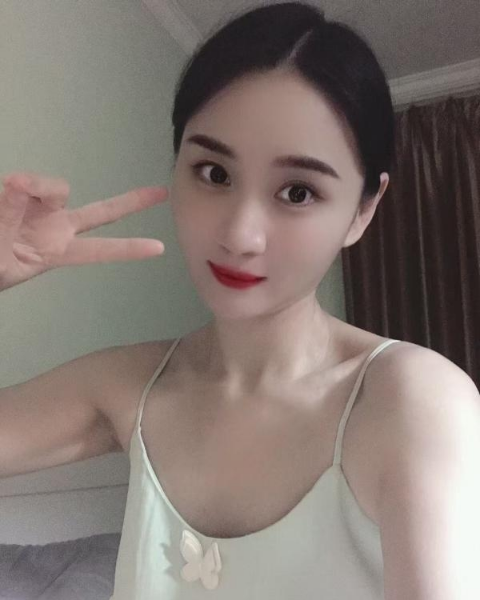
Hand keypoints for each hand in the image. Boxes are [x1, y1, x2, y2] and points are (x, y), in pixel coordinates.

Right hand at [0, 172, 167, 290]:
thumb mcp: (2, 261)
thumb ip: (10, 220)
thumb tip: (21, 185)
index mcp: (56, 252)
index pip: (100, 250)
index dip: (129, 249)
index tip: (159, 249)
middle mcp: (55, 227)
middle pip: (100, 212)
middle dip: (130, 203)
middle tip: (162, 193)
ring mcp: (38, 208)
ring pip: (55, 187)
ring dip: (38, 187)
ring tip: (11, 191)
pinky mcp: (16, 193)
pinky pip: (21, 183)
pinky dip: (14, 186)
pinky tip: (8, 189)